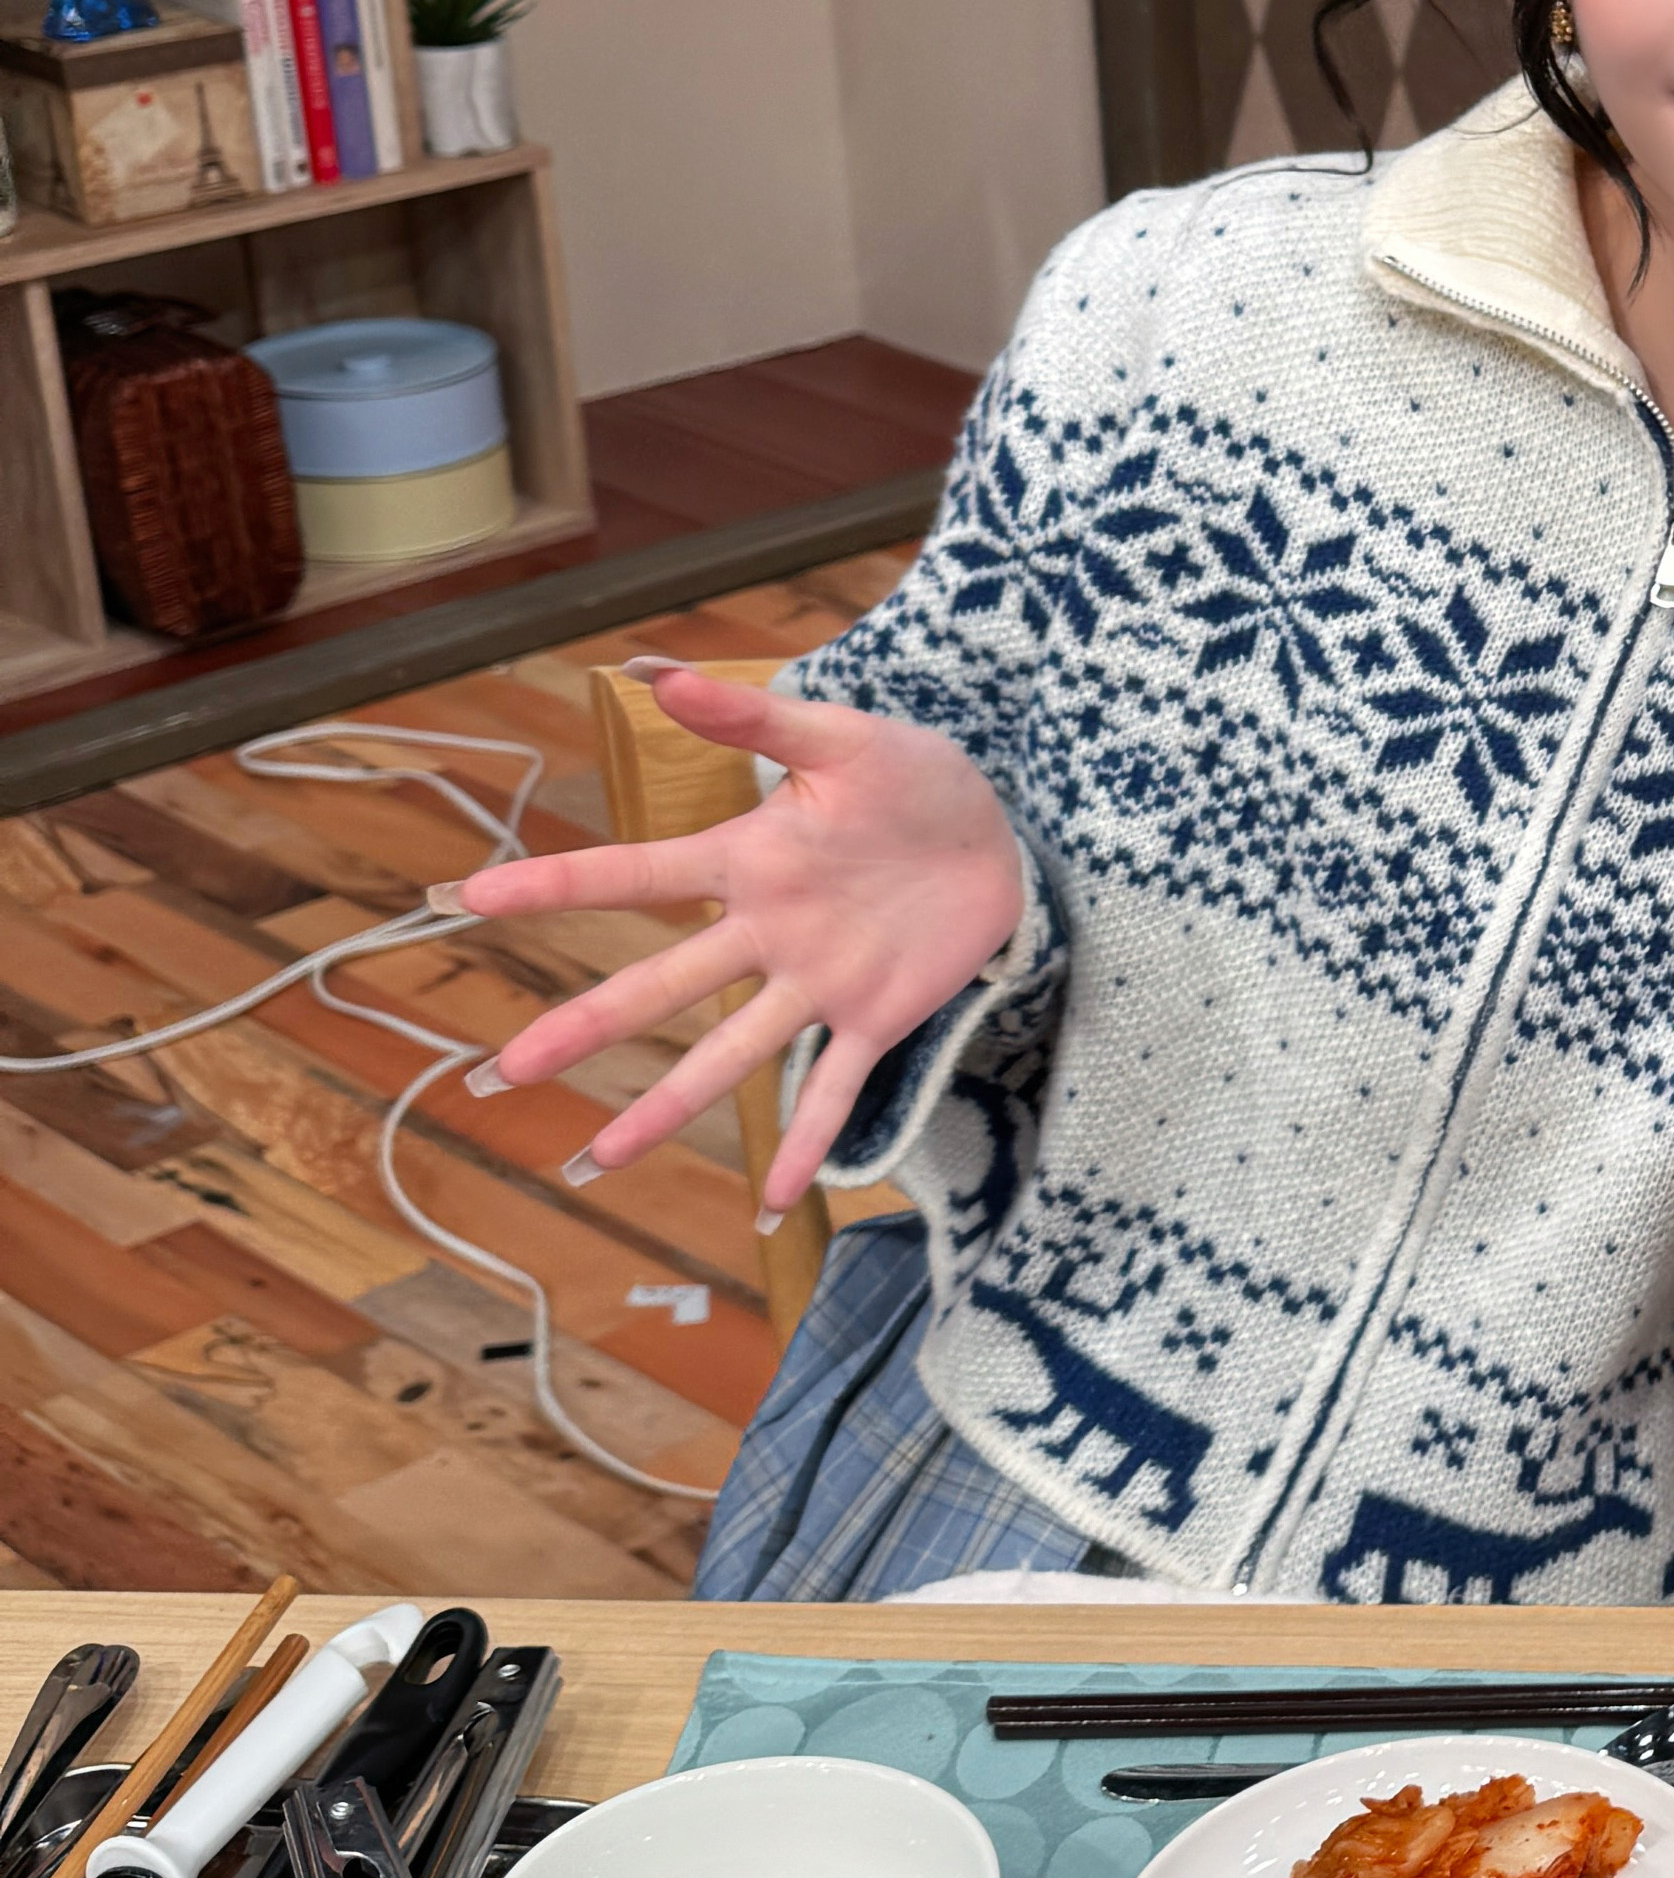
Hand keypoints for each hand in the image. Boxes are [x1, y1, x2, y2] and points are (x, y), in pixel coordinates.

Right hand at [447, 670, 1028, 1216]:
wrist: (1001, 829)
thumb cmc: (914, 778)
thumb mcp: (843, 737)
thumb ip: (757, 717)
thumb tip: (659, 674)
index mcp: (748, 859)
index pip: (634, 875)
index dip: (555, 886)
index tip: (469, 901)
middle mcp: (765, 932)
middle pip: (661, 985)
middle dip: (584, 1027)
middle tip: (504, 1070)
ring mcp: (817, 983)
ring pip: (729, 1053)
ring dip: (668, 1107)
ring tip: (603, 1160)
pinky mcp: (878, 1018)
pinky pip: (835, 1090)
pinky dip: (808, 1147)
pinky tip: (773, 1203)